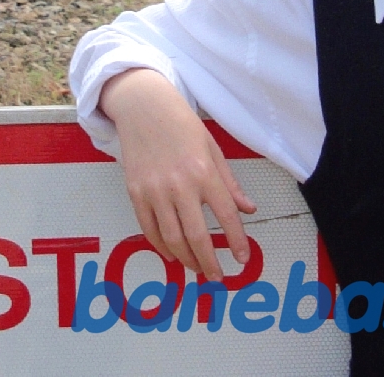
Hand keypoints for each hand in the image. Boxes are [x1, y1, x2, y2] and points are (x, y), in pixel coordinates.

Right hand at [99, 68, 255, 278]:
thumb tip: (248, 209)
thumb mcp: (211, 147)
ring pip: (172, 238)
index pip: (226, 216)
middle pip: (198, 236)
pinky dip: (160, 246)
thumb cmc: (180, 123)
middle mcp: (180, 184)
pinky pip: (148, 228)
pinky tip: (171, 253)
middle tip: (217, 277)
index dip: (237, 242)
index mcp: (204, 172)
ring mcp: (155, 190)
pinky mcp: (135, 192)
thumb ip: (229, 183)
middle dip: (210, 263)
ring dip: (186, 260)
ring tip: (196, 268)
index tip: (242, 258)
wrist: (142, 105)